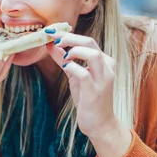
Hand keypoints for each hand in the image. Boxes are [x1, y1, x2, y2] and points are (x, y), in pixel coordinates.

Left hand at [46, 32, 131, 156]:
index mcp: (103, 61)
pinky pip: (84, 74)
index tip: (51, 32)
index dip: (68, 34)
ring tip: (62, 54)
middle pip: (90, 42)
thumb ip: (64, 60)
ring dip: (74, 50)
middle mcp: (106, 67)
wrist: (100, 124)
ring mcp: (103, 79)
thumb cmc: (88, 99)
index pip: (87, 41)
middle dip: (69, 37)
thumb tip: (50, 45)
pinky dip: (73, 67)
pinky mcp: (96, 91)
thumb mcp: (75, 76)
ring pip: (92, 54)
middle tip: (52, 38)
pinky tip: (65, 67)